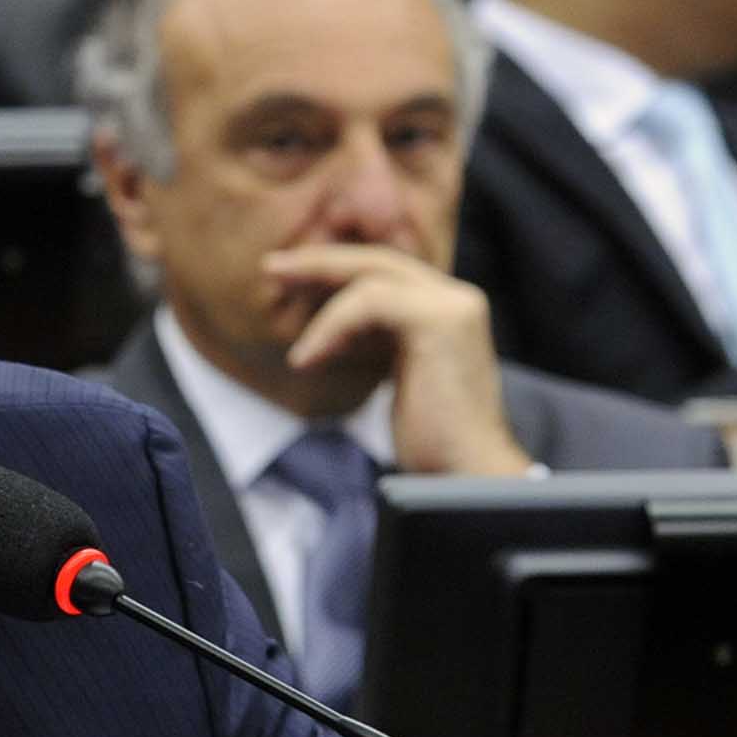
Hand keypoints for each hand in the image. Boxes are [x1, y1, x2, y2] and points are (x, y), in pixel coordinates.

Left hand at [272, 245, 533, 476]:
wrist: (466, 473)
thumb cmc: (432, 441)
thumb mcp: (401, 378)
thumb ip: (381, 344)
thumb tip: (339, 331)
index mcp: (448, 310)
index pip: (386, 273)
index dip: (337, 270)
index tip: (290, 277)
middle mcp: (456, 299)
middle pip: (376, 263)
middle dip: (319, 263)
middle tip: (270, 269)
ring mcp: (451, 306)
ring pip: (369, 279)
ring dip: (319, 307)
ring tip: (293, 344)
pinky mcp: (437, 322)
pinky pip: (367, 304)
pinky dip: (330, 329)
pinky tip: (306, 361)